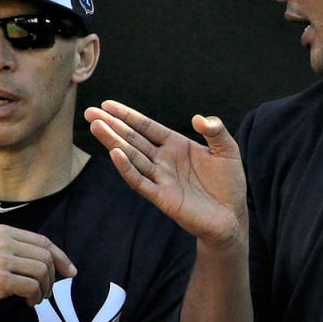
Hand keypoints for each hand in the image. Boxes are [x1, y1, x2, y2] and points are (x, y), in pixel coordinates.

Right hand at [0, 224, 76, 320]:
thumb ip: (14, 248)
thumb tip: (48, 259)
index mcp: (3, 232)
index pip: (43, 241)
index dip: (61, 256)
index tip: (70, 271)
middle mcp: (3, 241)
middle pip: (46, 256)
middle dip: (53, 277)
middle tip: (47, 292)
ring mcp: (1, 259)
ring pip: (42, 271)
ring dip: (44, 289)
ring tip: (36, 299)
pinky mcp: (0, 279)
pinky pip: (32, 287)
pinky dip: (35, 297)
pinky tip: (28, 302)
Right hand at [84, 100, 247, 247]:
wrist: (232, 216)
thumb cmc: (229, 183)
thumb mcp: (228, 150)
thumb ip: (216, 131)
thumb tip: (199, 119)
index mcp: (176, 145)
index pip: (147, 127)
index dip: (128, 116)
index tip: (107, 105)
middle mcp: (163, 160)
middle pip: (133, 139)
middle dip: (112, 126)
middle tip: (90, 114)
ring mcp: (161, 178)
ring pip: (132, 157)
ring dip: (114, 142)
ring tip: (97, 127)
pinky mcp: (162, 197)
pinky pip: (141, 181)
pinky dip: (127, 168)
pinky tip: (115, 154)